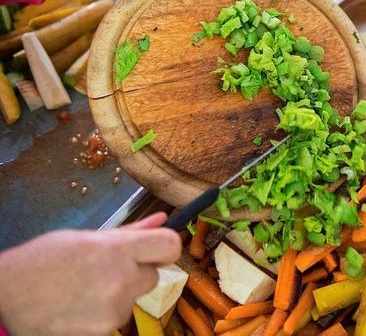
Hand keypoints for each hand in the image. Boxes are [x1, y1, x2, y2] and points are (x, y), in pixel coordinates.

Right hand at [0, 213, 180, 335]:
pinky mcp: (104, 331)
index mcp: (118, 250)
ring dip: (118, 293)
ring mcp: (114, 310)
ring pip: (134, 298)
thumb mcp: (86, 237)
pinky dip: (104, 312)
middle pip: (153, 276)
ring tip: (85, 287)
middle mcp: (121, 280)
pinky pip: (116, 316)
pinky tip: (80, 304)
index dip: (164, 247)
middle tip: (105, 269)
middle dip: (136, 272)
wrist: (5, 294)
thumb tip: (161, 219)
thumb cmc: (43, 259)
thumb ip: (130, 232)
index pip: (170, 246)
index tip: (153, 250)